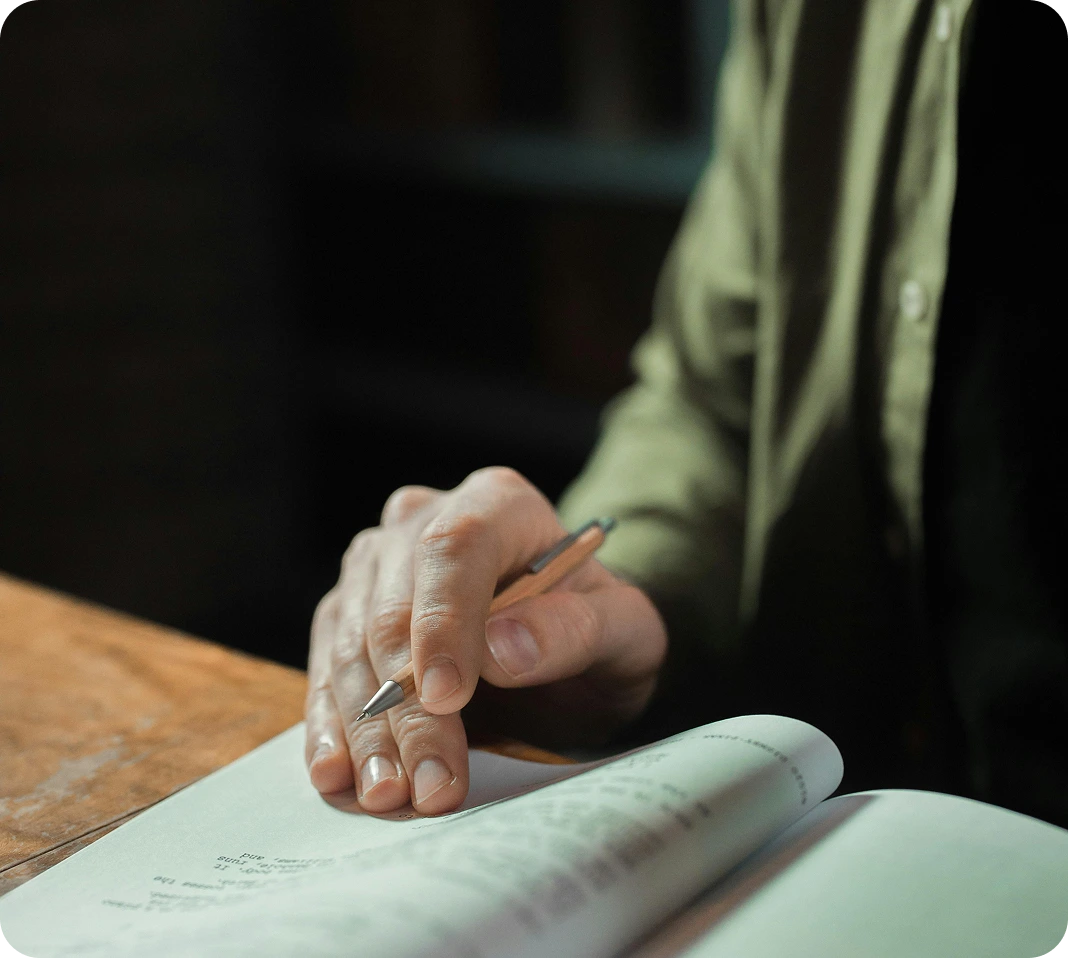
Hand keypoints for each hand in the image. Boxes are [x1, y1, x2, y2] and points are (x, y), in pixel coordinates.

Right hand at [304, 467, 666, 814]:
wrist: (569, 639)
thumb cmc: (599, 626)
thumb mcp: (625, 629)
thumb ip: (577, 629)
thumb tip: (502, 651)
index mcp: (496, 503)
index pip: (453, 548)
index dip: (443, 622)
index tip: (446, 697)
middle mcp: (422, 520)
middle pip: (395, 609)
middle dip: (408, 706)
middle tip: (431, 784)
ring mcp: (376, 566)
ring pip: (352, 646)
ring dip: (367, 730)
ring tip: (389, 795)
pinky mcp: (348, 613)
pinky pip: (328, 670)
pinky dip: (332, 727)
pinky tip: (338, 774)